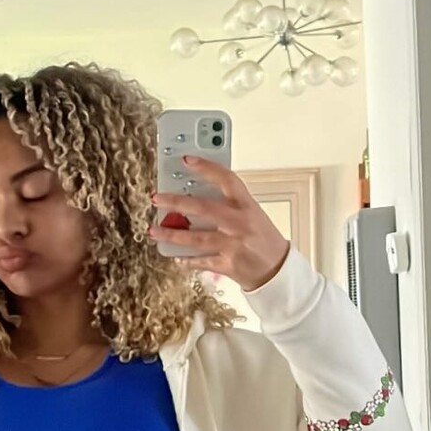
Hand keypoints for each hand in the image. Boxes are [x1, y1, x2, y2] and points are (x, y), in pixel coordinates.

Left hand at [149, 156, 290, 292]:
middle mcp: (240, 222)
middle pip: (203, 208)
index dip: (206, 167)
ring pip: (196, 237)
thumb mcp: (251, 215)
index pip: (226, 179)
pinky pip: (201, 261)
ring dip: (172, 234)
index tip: (186, 159)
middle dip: (176, 202)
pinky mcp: (228, 264)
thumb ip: (227, 205)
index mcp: (247, 205)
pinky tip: (175, 257)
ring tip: (153, 230)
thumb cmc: (262, 239)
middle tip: (157, 198)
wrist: (277, 270)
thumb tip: (192, 197)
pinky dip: (187, 260)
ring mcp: (234, 244)